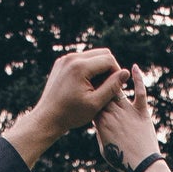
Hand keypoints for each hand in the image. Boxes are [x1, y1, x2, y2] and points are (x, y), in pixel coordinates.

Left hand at [3, 48, 127, 166]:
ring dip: (100, 68)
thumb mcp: (95, 103)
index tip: (116, 87)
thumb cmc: (71, 114)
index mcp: (80, 66)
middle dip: (109, 68)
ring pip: (92, 55)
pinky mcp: (62, 62)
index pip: (108, 59)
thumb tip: (126, 73)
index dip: (117, 72)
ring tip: (99, 88)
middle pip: (102, 53)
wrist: (47, 118)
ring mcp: (65, 59)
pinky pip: (82, 60)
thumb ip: (112, 87)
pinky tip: (88, 85)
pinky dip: (89, 69)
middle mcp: (72, 58)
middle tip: (109, 86)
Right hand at [93, 64, 160, 171]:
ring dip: (114, 76)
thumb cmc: (121, 161)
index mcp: (100, 123)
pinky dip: (138, 79)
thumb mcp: (104, 148)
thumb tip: (98, 124)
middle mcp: (112, 114)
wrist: (141, 166)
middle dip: (100, 80)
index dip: (90, 92)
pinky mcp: (141, 112)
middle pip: (103, 92)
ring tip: (111, 66)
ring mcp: (127, 112)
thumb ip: (100, 132)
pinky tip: (134, 67)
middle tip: (98, 69)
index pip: (92, 102)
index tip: (87, 84)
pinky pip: (140, 92)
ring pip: (118, 89)